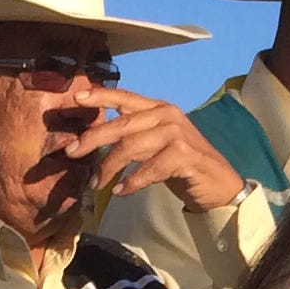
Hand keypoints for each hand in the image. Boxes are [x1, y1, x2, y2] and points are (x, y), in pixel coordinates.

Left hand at [60, 83, 246, 208]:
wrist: (218, 183)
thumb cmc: (182, 165)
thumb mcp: (155, 144)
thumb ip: (133, 135)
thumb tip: (96, 139)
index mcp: (158, 108)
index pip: (125, 97)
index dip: (99, 96)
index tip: (76, 98)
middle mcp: (166, 115)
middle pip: (121, 124)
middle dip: (92, 139)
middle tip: (71, 153)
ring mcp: (176, 133)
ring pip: (131, 146)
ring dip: (109, 167)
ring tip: (96, 184)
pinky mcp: (184, 154)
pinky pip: (149, 168)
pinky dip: (133, 182)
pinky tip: (121, 192)